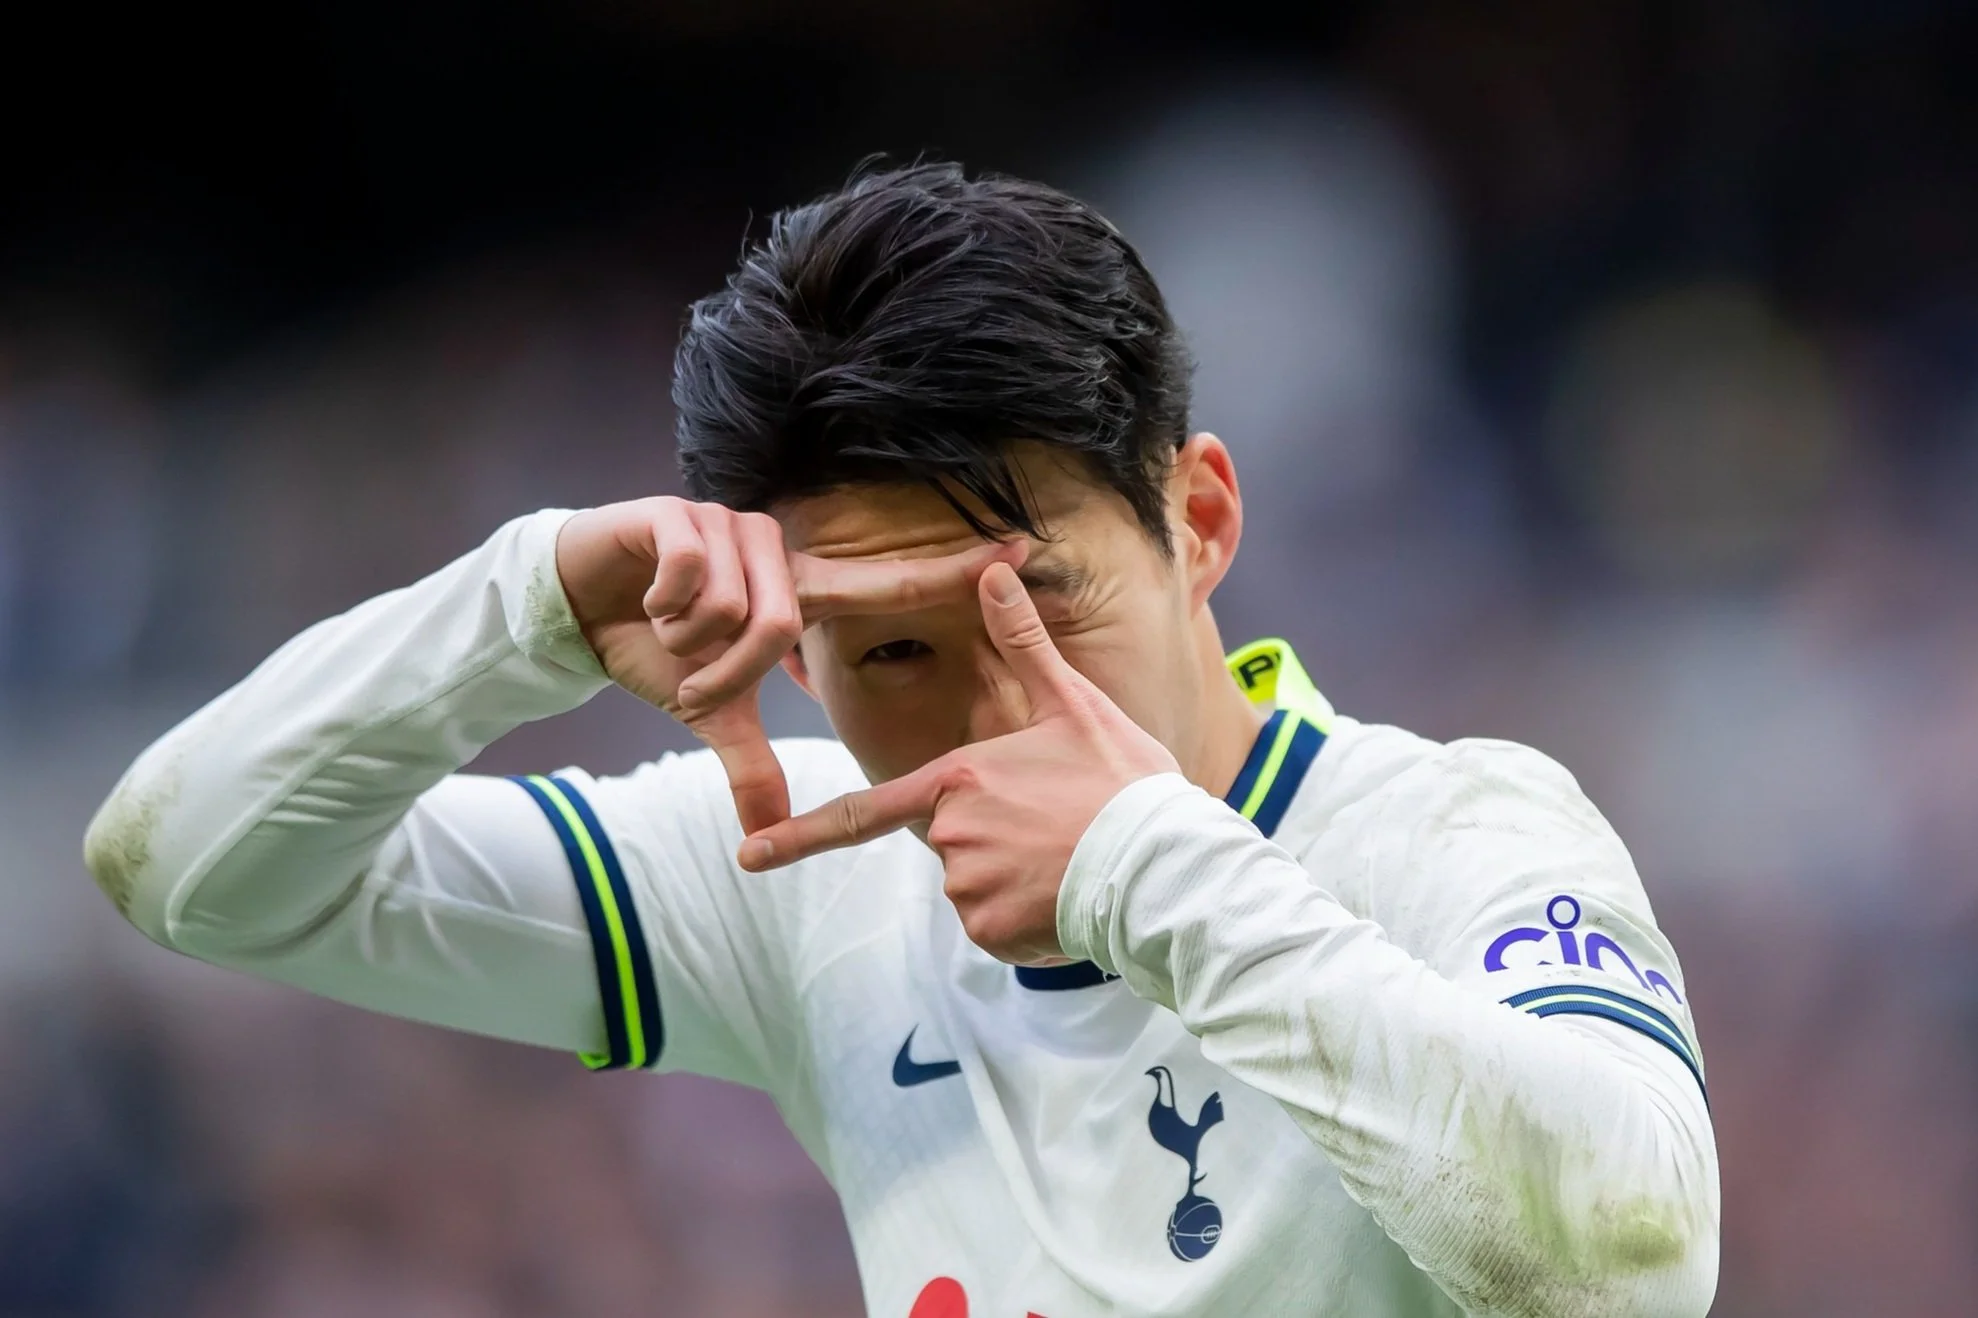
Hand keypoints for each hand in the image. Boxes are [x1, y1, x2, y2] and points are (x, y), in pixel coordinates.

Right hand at [556, 498, 1022, 833]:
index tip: (1022, 548)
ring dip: (689, 642)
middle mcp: (774, 550)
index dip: (949, 569)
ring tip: (666, 631)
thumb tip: (765, 837)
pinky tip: (646, 598)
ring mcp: (727, 526)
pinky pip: (691, 573)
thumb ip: (748, 765)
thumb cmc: (658, 651)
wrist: (578, 606)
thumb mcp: (711, 713)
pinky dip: (663, 605)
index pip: (885, 581)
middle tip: (694, 676)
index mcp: (797, 591)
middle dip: (726, 671)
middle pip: (781, 625)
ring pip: (734, 607)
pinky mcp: (678, 514)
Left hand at [736, 561, 1179, 962]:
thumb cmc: (1123, 781)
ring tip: (1069, 862)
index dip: (797, 836)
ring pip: (975, 887)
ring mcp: (968, 888)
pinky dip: (1027, 921)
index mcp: (957, 780)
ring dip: (1014, 882)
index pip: (861, 813)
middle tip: (1056, 829)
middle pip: (950, 842)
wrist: (1165, 865)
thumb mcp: (1074, 704)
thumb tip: (992, 569)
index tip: (747, 855)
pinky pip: (997, 928)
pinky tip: (1069, 897)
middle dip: (994, 842)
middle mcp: (949, 836)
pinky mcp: (993, 932)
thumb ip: (1021, 643)